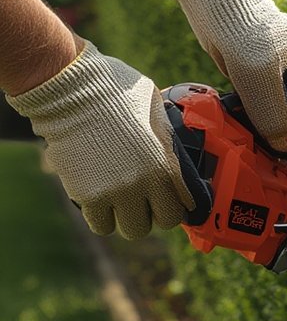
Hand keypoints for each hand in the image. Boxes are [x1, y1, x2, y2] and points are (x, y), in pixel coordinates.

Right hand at [10, 41, 193, 238]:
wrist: (70, 91)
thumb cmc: (115, 93)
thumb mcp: (156, 109)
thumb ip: (168, 139)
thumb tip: (178, 156)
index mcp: (164, 164)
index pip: (180, 208)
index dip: (174, 205)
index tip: (166, 199)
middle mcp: (143, 183)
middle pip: (157, 224)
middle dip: (151, 213)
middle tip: (142, 199)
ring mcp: (115, 192)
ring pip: (131, 229)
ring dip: (127, 217)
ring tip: (120, 199)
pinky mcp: (88, 195)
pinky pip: (101, 225)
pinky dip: (102, 217)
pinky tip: (100, 198)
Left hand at [174, 0, 286, 155]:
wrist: (219, 4)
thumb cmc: (244, 38)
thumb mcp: (259, 82)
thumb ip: (276, 119)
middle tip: (273, 143)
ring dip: (280, 125)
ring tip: (261, 130)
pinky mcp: (273, 69)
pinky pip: (276, 101)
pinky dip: (266, 112)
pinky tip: (251, 114)